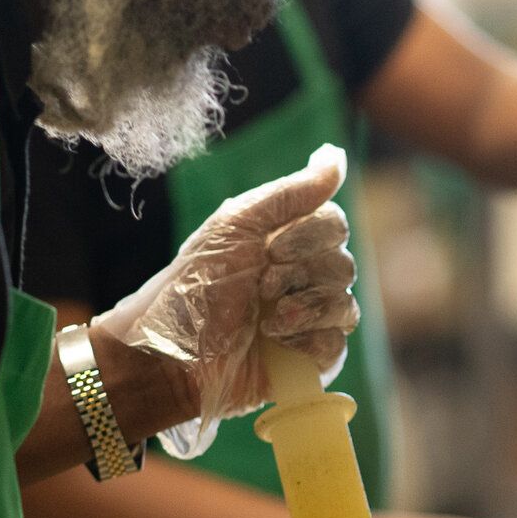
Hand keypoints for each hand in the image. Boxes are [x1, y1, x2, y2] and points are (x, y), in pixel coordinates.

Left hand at [95, 144, 359, 459]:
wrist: (171, 354)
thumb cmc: (193, 287)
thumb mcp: (236, 226)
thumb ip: (291, 192)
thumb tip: (337, 155)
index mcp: (286, 243)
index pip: (335, 224)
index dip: (311, 236)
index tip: (270, 250)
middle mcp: (301, 279)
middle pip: (344, 264)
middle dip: (300, 276)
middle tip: (261, 288)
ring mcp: (307, 322)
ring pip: (345, 304)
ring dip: (303, 309)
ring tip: (266, 322)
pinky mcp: (309, 362)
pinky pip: (337, 343)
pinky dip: (308, 342)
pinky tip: (276, 344)